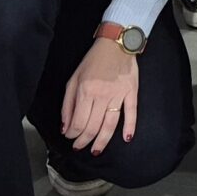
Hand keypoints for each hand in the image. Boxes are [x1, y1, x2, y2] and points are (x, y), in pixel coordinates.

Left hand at [60, 37, 139, 153]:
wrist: (115, 44)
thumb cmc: (93, 61)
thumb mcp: (74, 79)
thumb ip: (68, 104)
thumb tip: (65, 126)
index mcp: (86, 91)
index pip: (78, 122)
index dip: (72, 133)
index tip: (70, 136)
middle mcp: (102, 95)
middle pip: (93, 126)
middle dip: (84, 141)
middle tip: (79, 147)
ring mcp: (118, 95)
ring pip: (110, 125)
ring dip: (102, 141)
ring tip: (96, 151)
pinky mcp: (131, 92)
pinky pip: (131, 113)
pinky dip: (129, 127)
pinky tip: (126, 138)